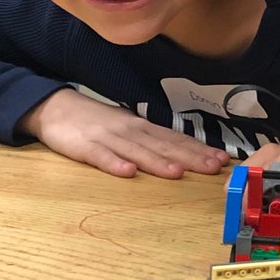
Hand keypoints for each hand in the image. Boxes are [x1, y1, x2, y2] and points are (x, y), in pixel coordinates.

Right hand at [19, 89, 231, 178]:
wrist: (56, 107)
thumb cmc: (98, 123)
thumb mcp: (129, 128)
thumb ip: (153, 141)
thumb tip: (184, 155)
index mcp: (142, 128)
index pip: (175, 139)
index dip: (199, 149)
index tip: (222, 160)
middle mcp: (130, 130)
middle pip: (163, 145)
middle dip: (189, 156)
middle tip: (213, 167)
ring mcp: (107, 137)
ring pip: (136, 150)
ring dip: (157, 161)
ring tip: (177, 172)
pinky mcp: (84, 146)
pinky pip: (100, 156)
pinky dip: (113, 163)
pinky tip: (127, 172)